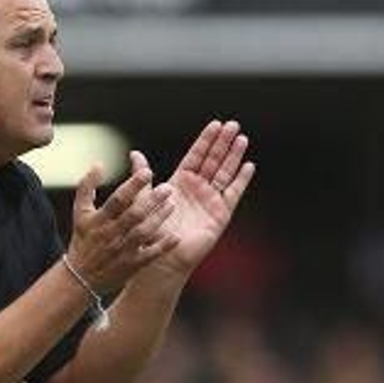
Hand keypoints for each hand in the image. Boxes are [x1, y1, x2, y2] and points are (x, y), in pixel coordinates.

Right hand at [66, 152, 179, 294]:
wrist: (81, 276)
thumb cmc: (84, 239)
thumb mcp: (80, 212)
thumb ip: (87, 186)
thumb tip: (98, 164)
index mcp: (99, 220)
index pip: (118, 200)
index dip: (132, 186)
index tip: (148, 172)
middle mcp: (111, 234)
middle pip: (134, 215)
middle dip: (151, 200)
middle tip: (168, 188)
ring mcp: (122, 250)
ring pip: (143, 232)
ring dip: (159, 219)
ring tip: (172, 205)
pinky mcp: (131, 265)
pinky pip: (150, 255)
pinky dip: (163, 246)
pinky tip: (176, 236)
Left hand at [153, 120, 255, 275]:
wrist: (162, 257)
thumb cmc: (151, 232)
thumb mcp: (144, 198)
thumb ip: (142, 176)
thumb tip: (135, 153)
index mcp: (180, 183)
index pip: (196, 156)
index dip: (206, 141)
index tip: (215, 125)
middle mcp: (197, 190)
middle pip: (214, 161)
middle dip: (223, 143)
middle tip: (233, 125)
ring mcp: (210, 201)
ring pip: (225, 173)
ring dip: (234, 156)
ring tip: (242, 138)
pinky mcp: (220, 215)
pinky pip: (233, 194)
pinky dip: (241, 180)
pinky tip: (248, 166)